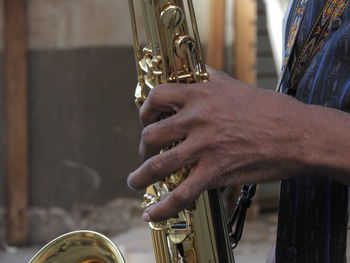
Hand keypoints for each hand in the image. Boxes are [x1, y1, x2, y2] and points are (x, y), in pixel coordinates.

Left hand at [128, 68, 309, 221]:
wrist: (297, 133)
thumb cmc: (269, 109)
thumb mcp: (235, 84)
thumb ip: (211, 77)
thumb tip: (196, 71)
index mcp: (200, 96)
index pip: (157, 97)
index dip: (145, 110)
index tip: (147, 120)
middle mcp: (196, 120)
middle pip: (151, 134)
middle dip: (142, 147)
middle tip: (146, 153)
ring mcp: (204, 147)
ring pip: (158, 165)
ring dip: (140, 177)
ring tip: (135, 182)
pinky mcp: (215, 172)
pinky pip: (182, 194)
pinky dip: (163, 208)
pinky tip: (152, 214)